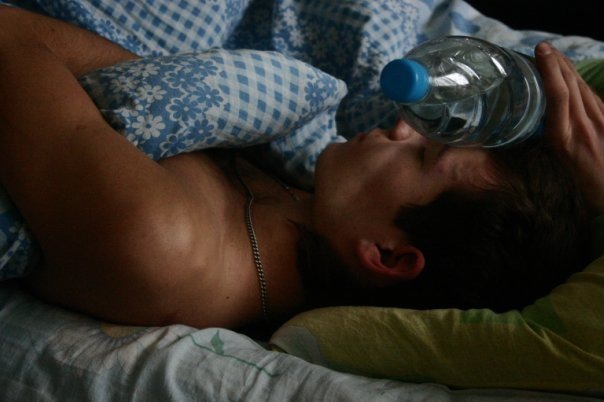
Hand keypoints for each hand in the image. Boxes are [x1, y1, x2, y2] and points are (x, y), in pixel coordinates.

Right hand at [535, 42, 603, 215]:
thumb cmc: (581, 190)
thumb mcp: (559, 168)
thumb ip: (556, 140)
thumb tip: (543, 121)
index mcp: (565, 138)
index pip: (559, 94)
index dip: (549, 69)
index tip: (540, 51)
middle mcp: (584, 126)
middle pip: (572, 85)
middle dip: (557, 63)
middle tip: (543, 48)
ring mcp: (600, 123)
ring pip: (583, 89)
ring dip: (568, 69)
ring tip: (554, 57)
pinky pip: (594, 99)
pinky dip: (580, 84)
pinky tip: (573, 79)